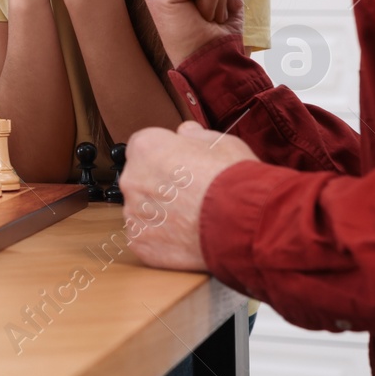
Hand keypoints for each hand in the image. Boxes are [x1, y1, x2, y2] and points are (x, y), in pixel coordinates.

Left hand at [124, 120, 258, 270]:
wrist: (243, 225)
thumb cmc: (234, 181)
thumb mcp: (221, 144)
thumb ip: (195, 136)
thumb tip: (185, 132)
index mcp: (146, 148)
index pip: (143, 148)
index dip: (165, 158)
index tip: (181, 167)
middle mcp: (132, 179)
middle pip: (140, 180)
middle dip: (160, 186)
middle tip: (190, 196)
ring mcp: (134, 213)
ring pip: (142, 211)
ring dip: (160, 214)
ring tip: (192, 220)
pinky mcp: (140, 243)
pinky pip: (146, 238)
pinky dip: (162, 240)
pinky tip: (186, 239)